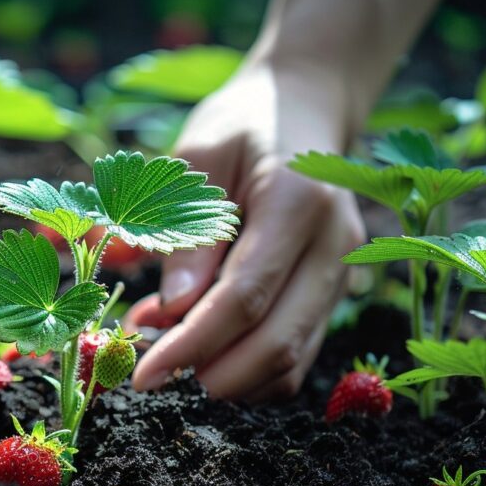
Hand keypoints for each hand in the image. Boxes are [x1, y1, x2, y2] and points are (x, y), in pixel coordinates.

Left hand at [126, 57, 365, 401]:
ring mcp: (343, 273)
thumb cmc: (241, 125)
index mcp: (299, 202)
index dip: (191, 345)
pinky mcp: (335, 292)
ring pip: (291, 361)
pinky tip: (205, 346)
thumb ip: (185, 233)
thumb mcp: (197, 158)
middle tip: (152, 372)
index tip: (143, 375)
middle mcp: (334, 245)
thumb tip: (170, 312)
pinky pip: (296, 354)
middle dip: (211, 375)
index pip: (244, 298)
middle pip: (277, 343)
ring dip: (228, 376)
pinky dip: (249, 369)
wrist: (305, 108)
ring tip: (170, 349)